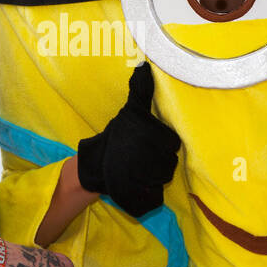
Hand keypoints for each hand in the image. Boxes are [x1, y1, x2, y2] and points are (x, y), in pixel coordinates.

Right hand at [76, 63, 180, 216]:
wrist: (94, 166)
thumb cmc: (116, 138)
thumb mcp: (130, 112)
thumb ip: (141, 91)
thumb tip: (145, 66)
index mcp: (159, 139)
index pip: (172, 142)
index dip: (159, 142)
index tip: (144, 141)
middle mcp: (159, 162)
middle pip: (170, 162)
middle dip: (156, 158)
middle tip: (138, 154)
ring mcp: (152, 183)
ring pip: (163, 179)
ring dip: (152, 175)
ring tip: (136, 167)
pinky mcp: (145, 201)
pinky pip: (156, 197)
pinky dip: (148, 193)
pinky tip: (137, 184)